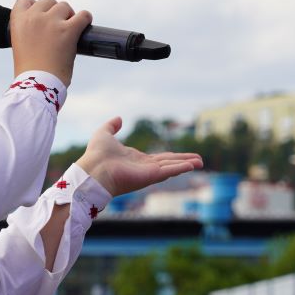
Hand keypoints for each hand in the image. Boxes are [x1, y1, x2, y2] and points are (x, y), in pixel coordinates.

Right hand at [9, 0, 89, 86]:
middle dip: (54, 11)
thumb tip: (46, 30)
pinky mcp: (68, 30)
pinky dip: (85, 19)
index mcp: (18, 21)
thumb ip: (29, 32)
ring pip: (64, 6)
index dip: (35, 7)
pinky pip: (83, 15)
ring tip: (69, 30)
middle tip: (58, 26)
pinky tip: (84, 26)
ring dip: (68, 16)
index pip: (25, 1)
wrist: (38, 84)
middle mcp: (34, 17)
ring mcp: (51, 22)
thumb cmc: (30, 72)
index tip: (40, 17)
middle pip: (48, 0)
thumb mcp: (20, 45)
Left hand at [75, 117, 202, 196]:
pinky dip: (181, 168)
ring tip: (200, 162)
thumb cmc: (96, 155)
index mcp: (136, 160)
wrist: (93, 169)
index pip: (159, 158)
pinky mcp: (150, 176)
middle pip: (169, 163)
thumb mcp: (104, 134)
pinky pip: (169, 171)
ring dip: (187, 164)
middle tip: (199, 160)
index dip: (172, 158)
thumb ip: (112, 126)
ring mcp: (148, 173)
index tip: (183, 157)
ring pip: (172, 167)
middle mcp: (144, 168)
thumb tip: (119, 118)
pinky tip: (192, 165)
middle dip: (184, 161)